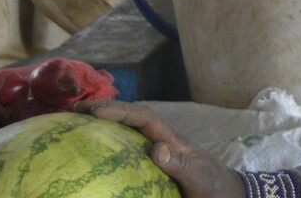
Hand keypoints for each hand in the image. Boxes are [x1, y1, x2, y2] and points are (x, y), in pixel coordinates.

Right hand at [80, 101, 245, 197]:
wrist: (224, 195)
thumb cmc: (213, 184)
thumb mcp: (199, 177)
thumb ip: (180, 164)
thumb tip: (156, 148)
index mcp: (173, 139)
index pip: (144, 118)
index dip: (120, 111)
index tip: (95, 111)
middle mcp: (162, 141)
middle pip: (132, 119)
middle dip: (106, 110)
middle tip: (76, 110)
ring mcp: (157, 152)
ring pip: (129, 132)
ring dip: (106, 126)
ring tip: (78, 123)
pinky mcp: (153, 165)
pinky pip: (129, 151)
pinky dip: (111, 147)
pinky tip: (93, 153)